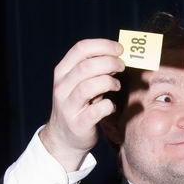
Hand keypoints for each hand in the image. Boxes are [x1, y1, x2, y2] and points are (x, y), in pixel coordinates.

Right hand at [39, 39, 124, 171]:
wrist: (63, 138)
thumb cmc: (78, 106)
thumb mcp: (79, 84)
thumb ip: (93, 70)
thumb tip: (117, 56)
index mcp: (62, 72)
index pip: (80, 49)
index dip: (102, 45)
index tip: (119, 49)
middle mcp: (62, 87)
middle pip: (86, 66)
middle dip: (109, 63)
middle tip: (122, 67)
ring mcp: (68, 106)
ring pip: (88, 87)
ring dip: (108, 83)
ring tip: (116, 85)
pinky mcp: (78, 124)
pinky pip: (96, 111)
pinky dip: (108, 106)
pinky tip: (111, 106)